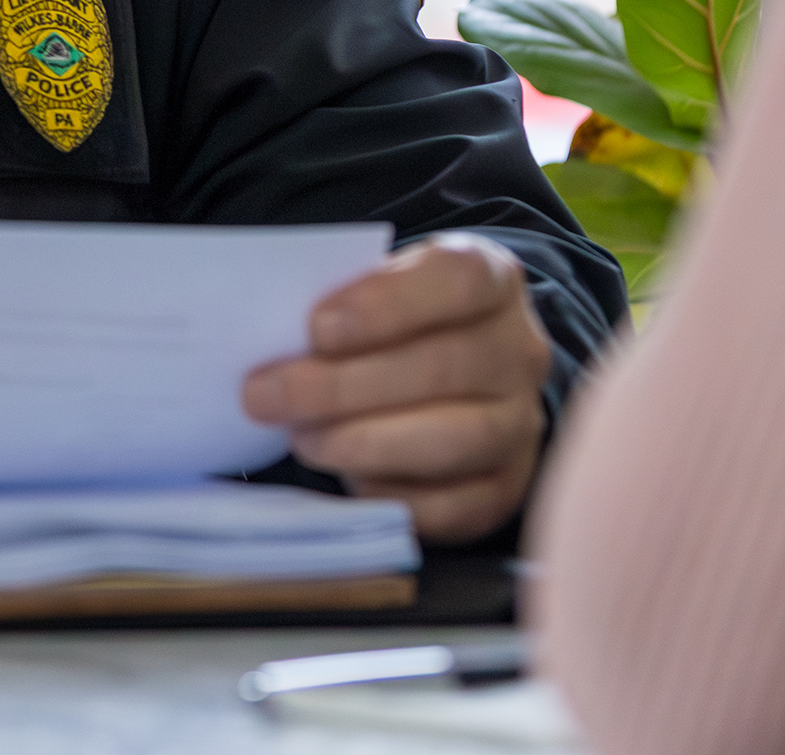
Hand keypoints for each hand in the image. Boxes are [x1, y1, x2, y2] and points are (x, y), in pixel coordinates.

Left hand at [240, 233, 551, 543]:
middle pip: (442, 367)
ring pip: (451, 439)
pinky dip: (393, 494)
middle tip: (265, 394)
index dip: (388, 303)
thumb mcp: (369, 287)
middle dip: (342, 386)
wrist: (438, 367)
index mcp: (490, 278)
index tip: (317, 326)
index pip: (458, 280)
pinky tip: (346, 480)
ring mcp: (518, 423)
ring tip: (300, 437)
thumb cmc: (386, 321)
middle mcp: (517, 351)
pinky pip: (455, 505)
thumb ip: (336, 301)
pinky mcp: (505, 488)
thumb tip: (269, 334)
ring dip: (361, 442)